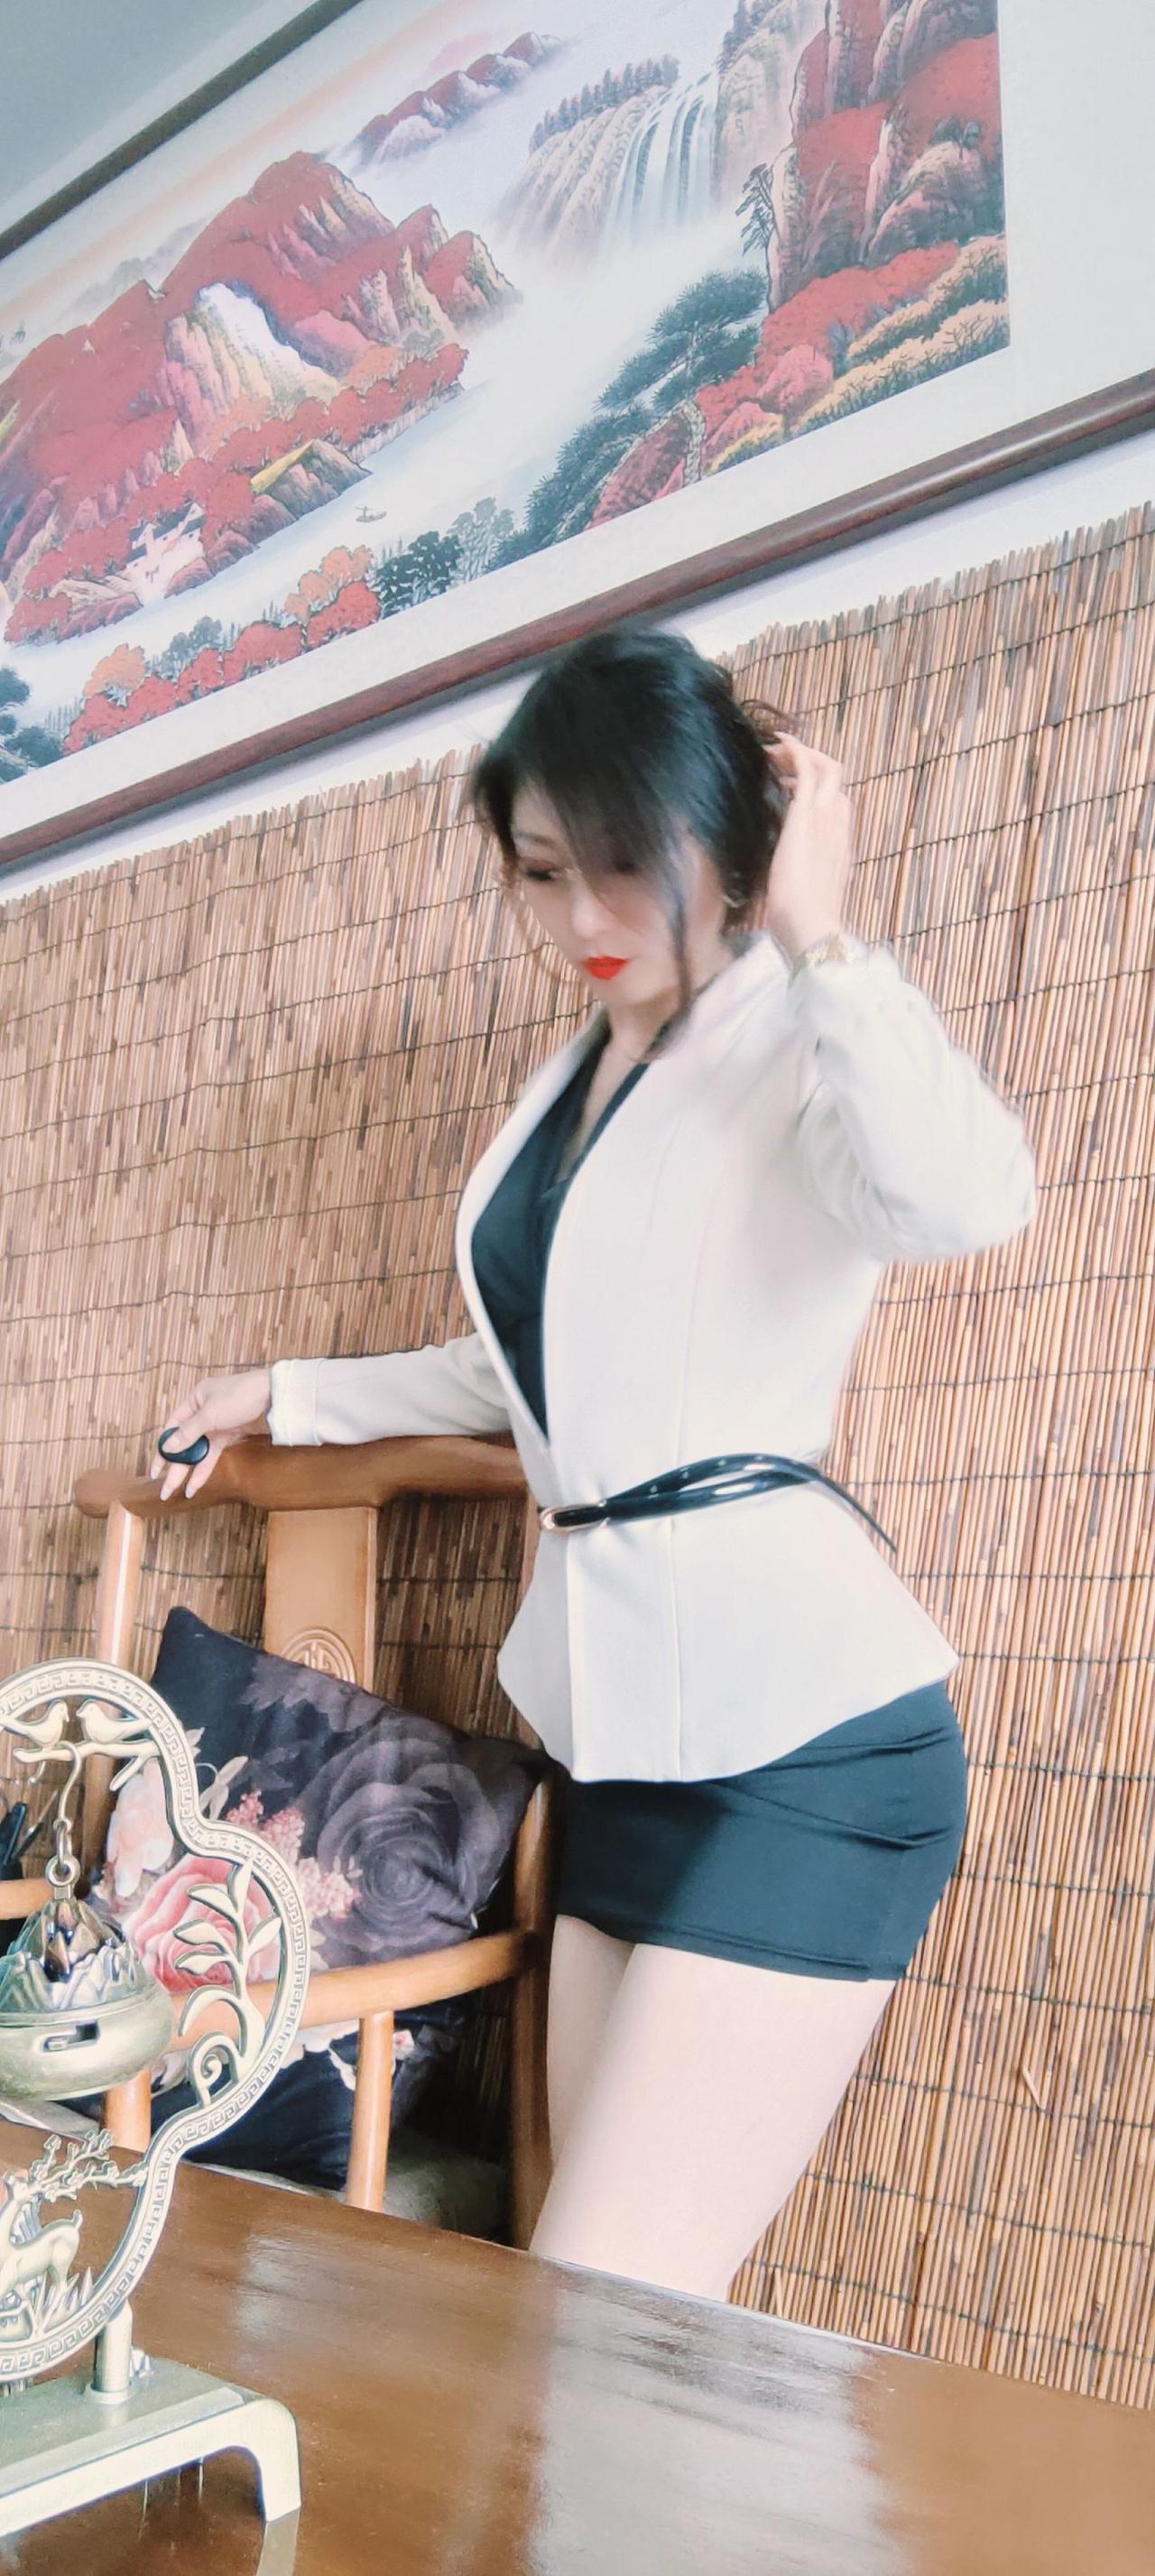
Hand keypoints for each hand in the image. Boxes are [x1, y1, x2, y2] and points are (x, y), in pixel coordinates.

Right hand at [149, 1367, 271, 1500]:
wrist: (275, 1399)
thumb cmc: (240, 1397)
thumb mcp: (209, 1414)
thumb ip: (188, 1433)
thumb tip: (167, 1448)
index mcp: (195, 1399)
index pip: (173, 1426)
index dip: (163, 1448)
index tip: (155, 1468)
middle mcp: (203, 1412)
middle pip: (184, 1442)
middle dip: (173, 1466)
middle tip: (163, 1488)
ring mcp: (217, 1425)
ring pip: (197, 1452)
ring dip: (187, 1471)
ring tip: (175, 1492)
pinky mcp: (230, 1436)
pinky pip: (212, 1455)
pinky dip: (203, 1469)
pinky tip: (194, 1485)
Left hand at [763, 734, 854, 962]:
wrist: (808, 927)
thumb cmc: (803, 924)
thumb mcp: (805, 897)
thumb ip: (801, 883)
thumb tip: (785, 888)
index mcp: (839, 847)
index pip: (836, 804)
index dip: (816, 789)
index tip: (790, 784)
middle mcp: (838, 827)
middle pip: (836, 779)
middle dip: (812, 763)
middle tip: (782, 761)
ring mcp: (826, 817)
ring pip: (826, 767)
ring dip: (801, 753)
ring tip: (775, 749)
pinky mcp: (806, 814)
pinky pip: (807, 766)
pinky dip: (794, 749)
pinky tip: (776, 742)